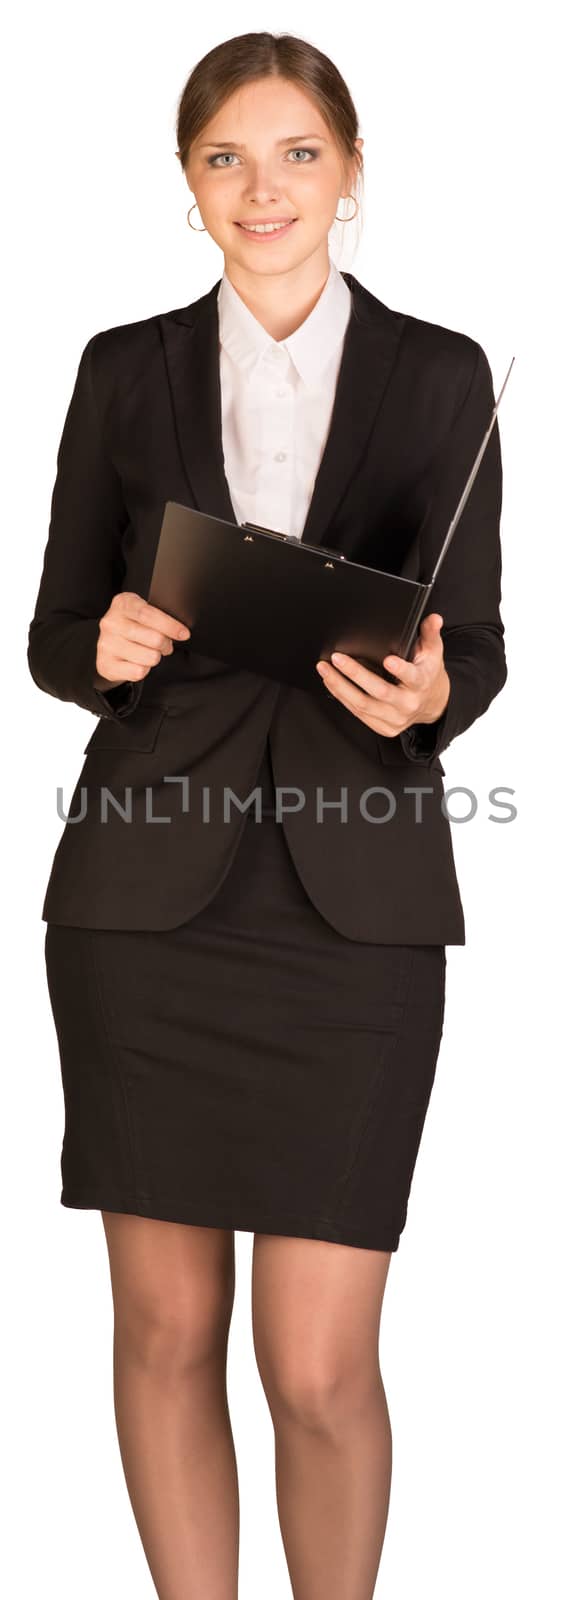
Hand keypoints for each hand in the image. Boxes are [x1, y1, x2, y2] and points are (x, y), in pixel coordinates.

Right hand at [94, 592, 190, 688]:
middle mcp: (111, 623)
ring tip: (150, 652)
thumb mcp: (141, 610)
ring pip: (149, 657)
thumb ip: (157, 615)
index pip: (148, 614)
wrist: (107, 642)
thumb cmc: (131, 624)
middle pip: (154, 638)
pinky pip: (139, 672)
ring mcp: (107, 644)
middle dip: (166, 644)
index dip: (170, 626)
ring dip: (155, 657)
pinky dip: (144, 669)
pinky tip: (139, 661)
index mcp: (122, 604)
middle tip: (165, 644)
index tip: (184, 633)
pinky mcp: (106, 664)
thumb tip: (179, 630)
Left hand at [316, 613, 450, 736]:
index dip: (400, 670)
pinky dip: (342, 697)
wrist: (431, 703)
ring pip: (363, 705)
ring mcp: (395, 718)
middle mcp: (408, 703)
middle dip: (356, 674)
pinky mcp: (383, 727)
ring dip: (340, 686)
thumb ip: (430, 633)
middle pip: (380, 691)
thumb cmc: (426, 674)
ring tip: (325, 669)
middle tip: (338, 658)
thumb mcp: (433, 652)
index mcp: (422, 683)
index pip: (413, 677)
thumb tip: (433, 618)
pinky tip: (331, 683)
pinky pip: (358, 713)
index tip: (387, 660)